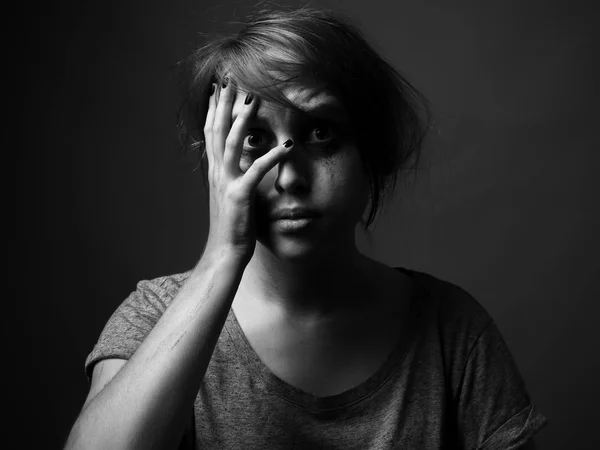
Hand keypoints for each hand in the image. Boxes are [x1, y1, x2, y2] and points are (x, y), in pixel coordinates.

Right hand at [202, 78, 292, 263]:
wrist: (224, 252)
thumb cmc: (231, 224)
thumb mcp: (230, 194)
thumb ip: (234, 174)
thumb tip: (241, 160)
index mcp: (215, 171)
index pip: (211, 132)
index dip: (214, 108)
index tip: (217, 87)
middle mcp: (217, 172)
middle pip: (217, 130)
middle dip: (223, 103)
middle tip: (229, 79)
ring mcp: (227, 183)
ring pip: (232, 144)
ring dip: (242, 120)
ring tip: (252, 99)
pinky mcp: (239, 197)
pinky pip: (256, 172)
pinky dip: (271, 157)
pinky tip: (285, 146)